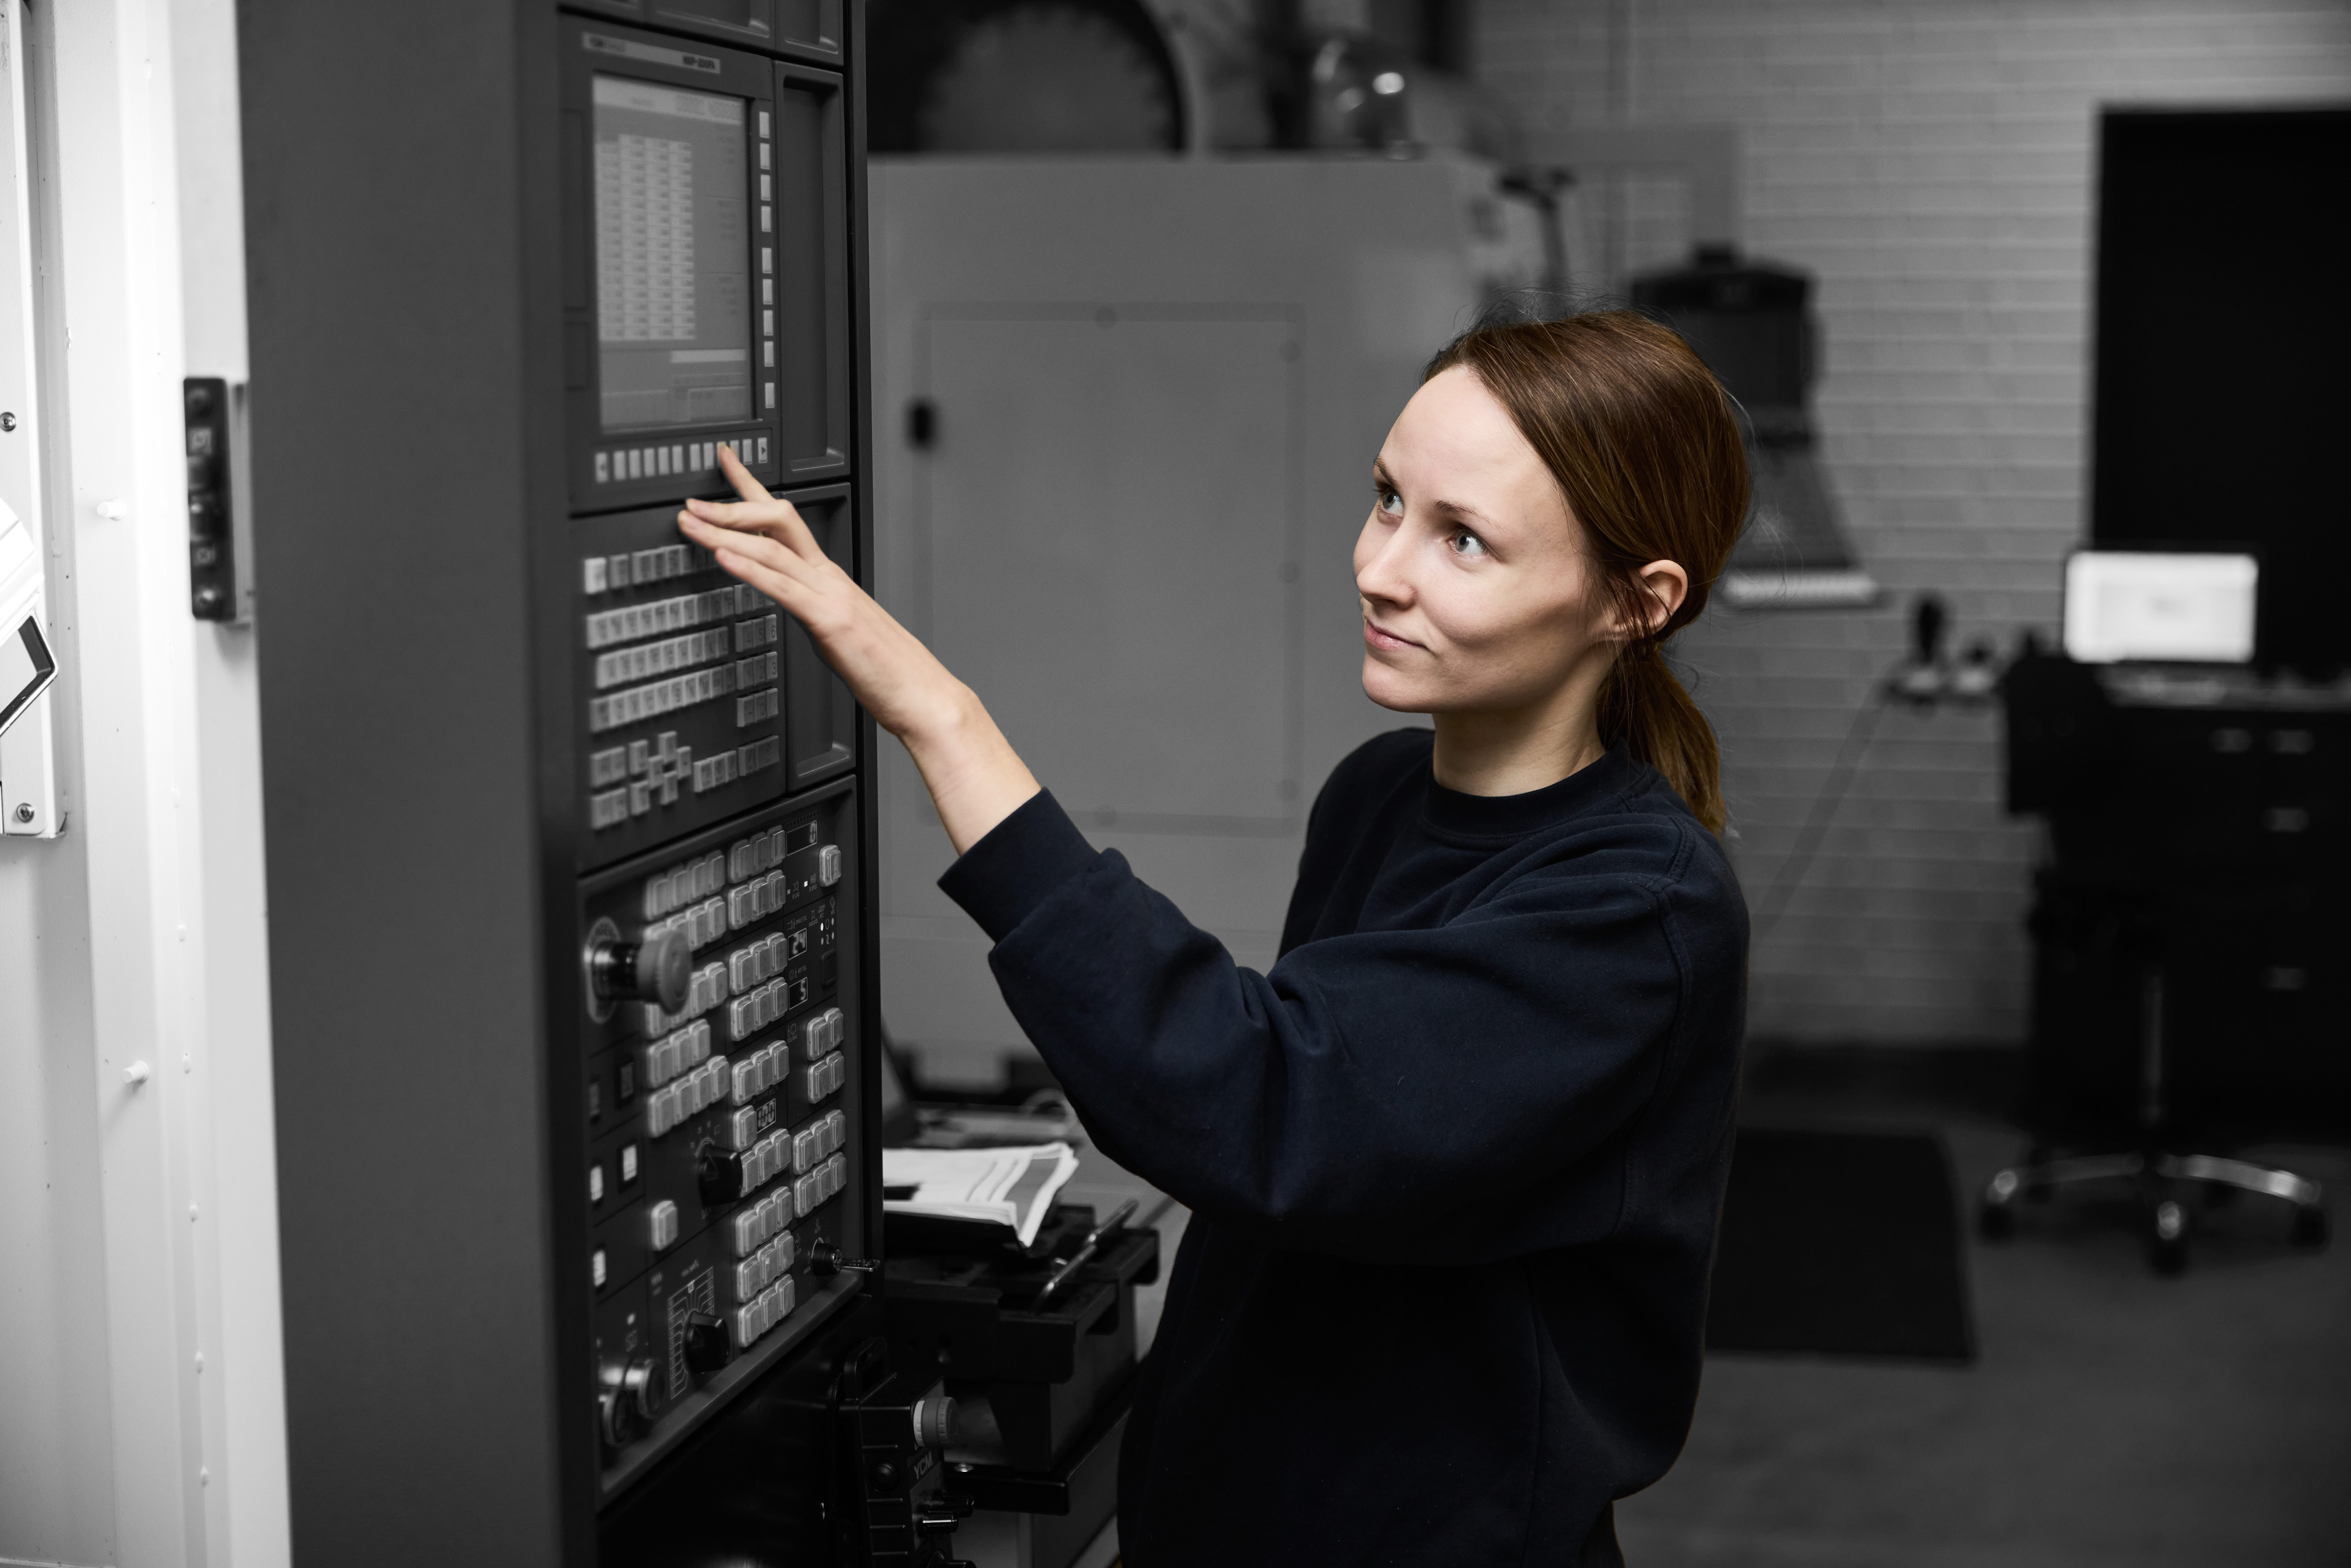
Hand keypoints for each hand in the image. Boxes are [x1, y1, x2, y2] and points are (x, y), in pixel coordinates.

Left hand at [676, 446, 1039, 851]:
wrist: (922, 694)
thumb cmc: (885, 670)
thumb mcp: (837, 630)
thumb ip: (810, 609)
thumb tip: (787, 603)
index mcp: (829, 578)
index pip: (786, 519)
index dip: (752, 487)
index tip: (726, 463)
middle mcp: (829, 578)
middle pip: (778, 520)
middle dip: (730, 506)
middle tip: (691, 502)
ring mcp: (831, 596)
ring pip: (773, 548)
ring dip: (726, 533)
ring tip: (691, 525)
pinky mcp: (831, 622)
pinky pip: (784, 588)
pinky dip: (751, 569)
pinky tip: (724, 558)